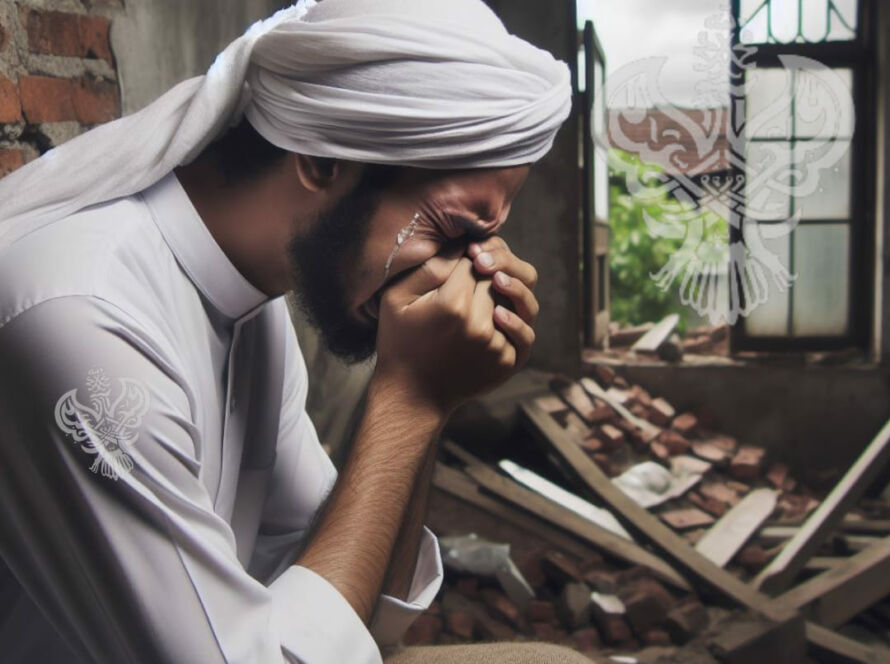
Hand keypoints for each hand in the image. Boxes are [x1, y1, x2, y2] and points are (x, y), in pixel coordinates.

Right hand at [373, 239, 536, 416]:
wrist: (412, 395)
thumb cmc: (400, 342)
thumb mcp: (396, 299)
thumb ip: (428, 268)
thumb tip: (461, 247)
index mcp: (452, 304)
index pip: (473, 261)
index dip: (470, 252)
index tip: (465, 254)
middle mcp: (479, 324)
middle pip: (497, 278)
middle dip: (489, 267)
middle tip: (479, 265)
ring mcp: (496, 345)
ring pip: (516, 301)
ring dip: (508, 290)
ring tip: (494, 285)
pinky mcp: (507, 361)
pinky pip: (524, 331)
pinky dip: (517, 319)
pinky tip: (500, 314)